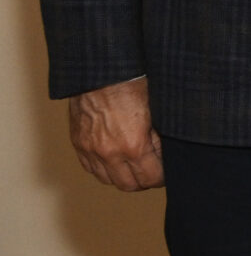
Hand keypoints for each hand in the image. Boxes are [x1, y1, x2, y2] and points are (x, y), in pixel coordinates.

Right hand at [68, 76, 160, 190]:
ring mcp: (90, 149)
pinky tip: (115, 159)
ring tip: (135, 166)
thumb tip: (167, 155)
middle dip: (144, 181)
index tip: (168, 172)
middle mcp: (109, 152)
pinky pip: (90, 168)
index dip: (162, 177)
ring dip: (123, 177)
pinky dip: (104, 169)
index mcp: (133, 145)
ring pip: (108, 180)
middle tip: (153, 172)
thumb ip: (161, 138)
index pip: (151, 178)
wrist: (103, 70)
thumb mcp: (158, 112)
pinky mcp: (78, 142)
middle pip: (129, 185)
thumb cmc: (134, 85)